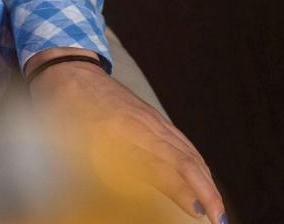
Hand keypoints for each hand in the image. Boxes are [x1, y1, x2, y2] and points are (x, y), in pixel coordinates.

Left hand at [28, 51, 225, 223]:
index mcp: (127, 136)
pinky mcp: (154, 119)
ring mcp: (154, 122)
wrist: (70, 74)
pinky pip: (183, 144)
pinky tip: (201, 175)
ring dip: (206, 180)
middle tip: (219, 218)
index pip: (166, 168)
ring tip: (215, 206)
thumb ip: (91, 175)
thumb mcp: (70, 147)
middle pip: (187, 161)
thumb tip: (104, 204)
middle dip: (207, 191)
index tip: (199, 213)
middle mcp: (148, 128)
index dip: (185, 192)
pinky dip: (197, 164)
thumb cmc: (64, 113)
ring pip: (190, 152)